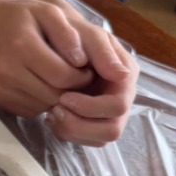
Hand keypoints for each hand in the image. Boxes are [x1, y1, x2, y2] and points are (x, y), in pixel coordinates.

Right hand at [0, 0, 137, 144]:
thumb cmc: (22, 17)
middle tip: (73, 73)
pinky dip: (41, 100)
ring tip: (55, 76)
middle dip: (71, 89)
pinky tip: (40, 83)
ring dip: (57, 97)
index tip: (83, 65)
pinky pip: (30, 110)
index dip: (81, 76)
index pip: (64, 77)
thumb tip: (106, 68)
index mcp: (22, 46)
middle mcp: (6, 71)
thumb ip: (79, 37)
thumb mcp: (52, 13)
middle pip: (54, 95)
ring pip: (43, 106)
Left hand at [47, 23, 138, 145]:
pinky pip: (84, 139)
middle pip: (111, 130)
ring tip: (50, 113)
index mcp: (125, 78)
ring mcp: (107, 112)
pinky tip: (50, 116)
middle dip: (80, 124)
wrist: (59, 41)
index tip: (64, 98)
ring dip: (71, 130)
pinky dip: (65, 131)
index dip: (90, 108)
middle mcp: (120, 98)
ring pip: (98, 139)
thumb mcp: (89, 37)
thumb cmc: (75, 36)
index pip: (118, 106)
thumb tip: (121, 75)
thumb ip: (104, 53)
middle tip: (54, 111)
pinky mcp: (91, 121)